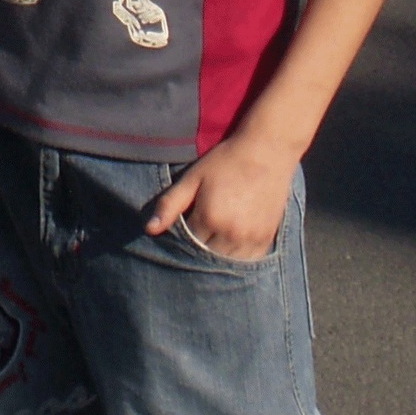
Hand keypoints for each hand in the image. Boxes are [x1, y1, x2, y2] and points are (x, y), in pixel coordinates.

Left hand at [145, 132, 296, 259]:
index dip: (183, 238)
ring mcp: (250, 238)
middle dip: (199, 250)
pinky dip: (237, 258)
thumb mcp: (194, 177)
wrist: (267, 151)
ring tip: (214, 239)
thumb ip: (170, 204)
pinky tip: (232, 245)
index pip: (187, 244)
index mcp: (210, 217)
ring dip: (217, 257)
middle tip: (200, 232)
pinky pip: (247, 262)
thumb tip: (149, 229)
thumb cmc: (226, 161)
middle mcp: (231, 233)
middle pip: (206, 257)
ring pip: (226, 264)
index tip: (185, 227)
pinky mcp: (266, 239)